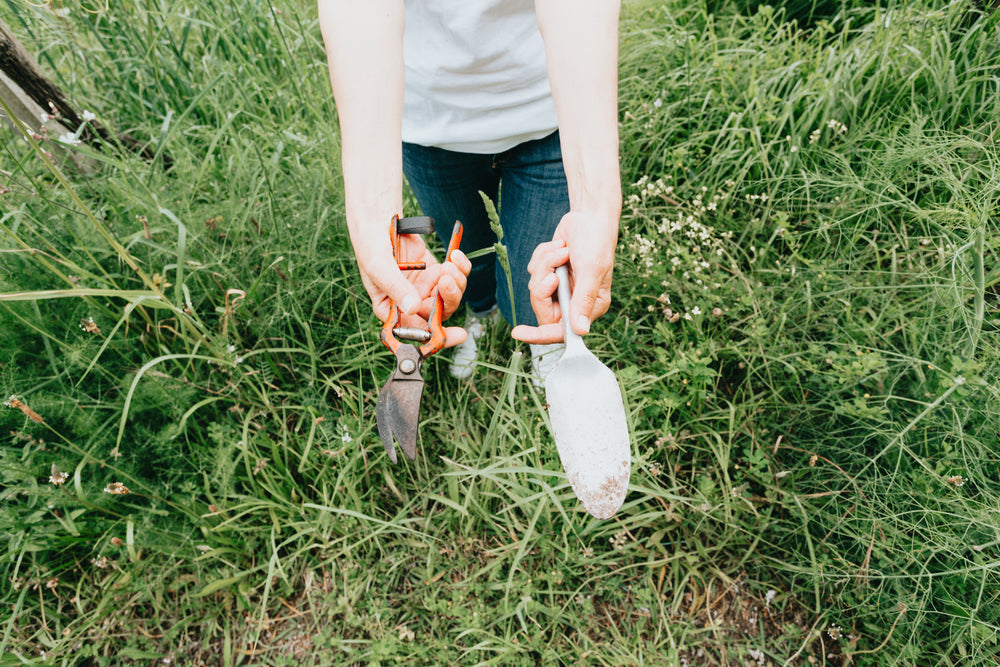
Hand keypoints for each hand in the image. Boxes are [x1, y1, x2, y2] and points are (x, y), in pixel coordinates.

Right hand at [354, 229, 471, 347]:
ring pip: (450, 296)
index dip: (437, 338)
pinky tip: (455, 255)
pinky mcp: (435, 271)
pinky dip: (460, 267)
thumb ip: (395, 287)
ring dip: (456, 281)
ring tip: (450, 263)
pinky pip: (455, 276)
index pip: (415, 331)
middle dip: (448, 298)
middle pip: (438, 314)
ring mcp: (424, 287)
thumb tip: (413, 308)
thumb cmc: (371, 245)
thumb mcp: (378, 267)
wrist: (378, 220)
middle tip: (447, 280)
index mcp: (391, 310)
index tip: (456, 335)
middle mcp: (410, 303)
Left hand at [511, 209, 616, 344]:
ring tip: (561, 250)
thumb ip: (583, 300)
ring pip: (536, 287)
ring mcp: (562, 287)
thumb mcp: (591, 270)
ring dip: (545, 265)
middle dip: (543, 287)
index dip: (539, 335)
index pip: (563, 331)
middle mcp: (575, 301)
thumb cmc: (596, 240)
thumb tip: (581, 331)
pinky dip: (542, 256)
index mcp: (591, 306)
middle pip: (543, 309)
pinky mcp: (550, 272)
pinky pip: (533, 271)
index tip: (518, 333)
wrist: (589, 215)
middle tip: (551, 271)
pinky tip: (558, 245)